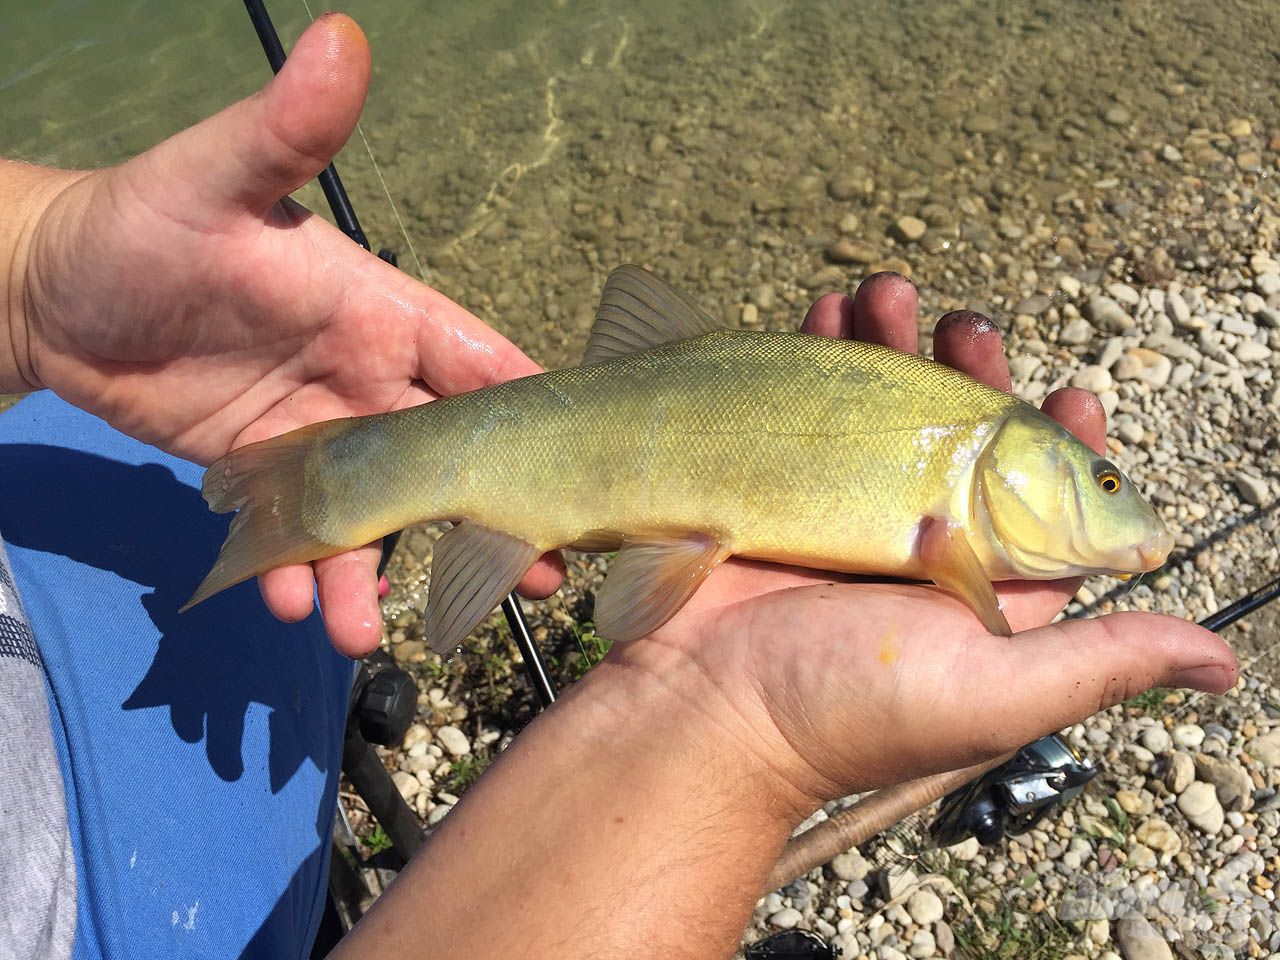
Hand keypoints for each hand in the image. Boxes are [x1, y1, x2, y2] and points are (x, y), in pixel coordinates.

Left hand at [5, 15, 561, 654]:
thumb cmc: (140, 224)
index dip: (534, 415)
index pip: (480, 362)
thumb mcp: (213, 178)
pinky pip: (304, 535)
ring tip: (364, 632)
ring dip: (379, 574)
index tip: (587, 472)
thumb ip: (287, 130)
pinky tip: (295, 606)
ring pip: (376, 515)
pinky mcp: (271, 474)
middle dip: (491, 519)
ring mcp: (322, 434)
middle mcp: (366, 377)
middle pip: (450, 459)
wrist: (52, 293)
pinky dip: (305, 573)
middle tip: (533, 582)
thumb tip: (342, 37)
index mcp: (380, 309)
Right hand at [612, 273, 1238, 803]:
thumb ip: (1102, 659)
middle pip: (955, 440)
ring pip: (878, 412)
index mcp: (976, 590)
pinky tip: (822, 313)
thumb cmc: (848, 710)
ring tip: (885, 293)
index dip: (1064, 444)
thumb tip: (1223, 661)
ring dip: (887, 345)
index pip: (1040, 506)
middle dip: (968, 372)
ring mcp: (839, 513)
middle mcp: (913, 547)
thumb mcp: (995, 691)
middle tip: (966, 325)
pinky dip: (812, 356)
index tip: (1073, 392)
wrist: (701, 713)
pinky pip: (801, 409)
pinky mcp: (772, 492)